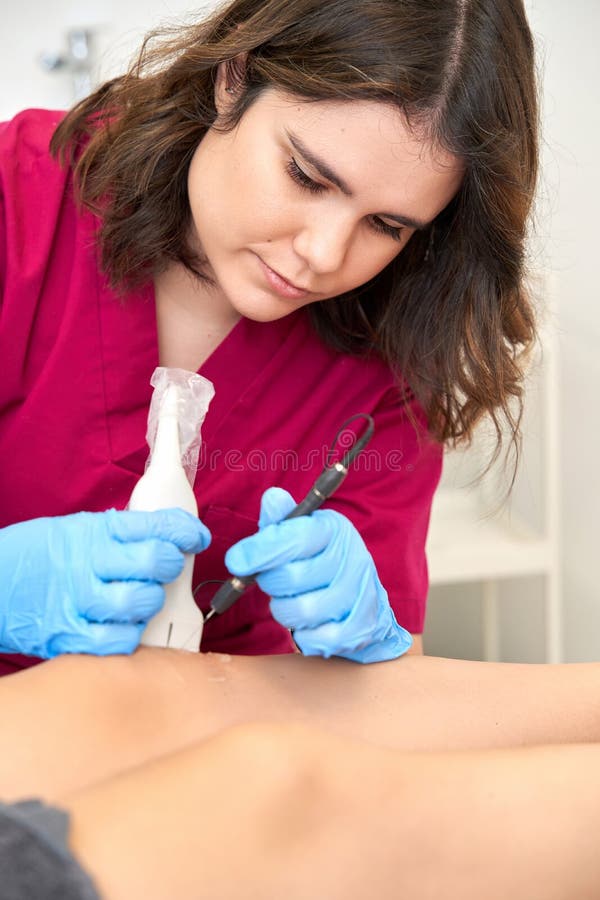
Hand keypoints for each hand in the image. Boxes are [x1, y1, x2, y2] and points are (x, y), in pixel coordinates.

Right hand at [0, 508, 210, 658]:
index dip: (185, 531)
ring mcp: (78, 601)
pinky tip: (121, 625)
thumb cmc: (32, 558)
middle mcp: (87, 563)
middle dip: (171, 564)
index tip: (196, 537)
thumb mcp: (71, 530)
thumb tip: (163, 535)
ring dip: (150, 602)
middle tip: (165, 568)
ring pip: (141, 602)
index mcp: (92, 531)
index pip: (155, 524)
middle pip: (155, 561)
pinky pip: (118, 640)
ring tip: (140, 598)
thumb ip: (114, 534)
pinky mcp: (68, 636)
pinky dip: (128, 635)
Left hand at [225, 487, 411, 662]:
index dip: (258, 551)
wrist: (363, 596)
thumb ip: (283, 519)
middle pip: (291, 578)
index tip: (235, 561)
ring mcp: (359, 595)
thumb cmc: (322, 559)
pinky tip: (306, 622)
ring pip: (301, 611)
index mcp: (335, 530)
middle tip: (272, 580)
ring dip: (284, 609)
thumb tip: (272, 498)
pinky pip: (315, 639)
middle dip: (271, 582)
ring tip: (290, 600)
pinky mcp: (359, 628)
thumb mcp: (303, 532)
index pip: (293, 538)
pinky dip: (302, 634)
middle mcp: (353, 558)